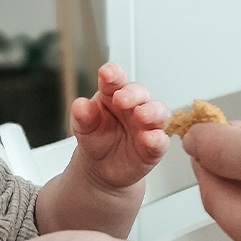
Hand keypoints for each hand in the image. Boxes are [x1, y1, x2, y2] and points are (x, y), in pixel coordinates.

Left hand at [70, 63, 169, 190]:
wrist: (101, 167)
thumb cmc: (96, 138)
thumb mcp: (84, 127)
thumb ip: (82, 115)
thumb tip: (79, 105)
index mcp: (114, 94)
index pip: (116, 78)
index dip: (113, 73)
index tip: (107, 73)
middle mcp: (134, 106)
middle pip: (139, 92)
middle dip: (132, 94)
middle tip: (121, 99)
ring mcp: (147, 125)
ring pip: (158, 112)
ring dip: (151, 111)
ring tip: (141, 114)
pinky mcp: (154, 146)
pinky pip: (161, 140)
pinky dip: (157, 139)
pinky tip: (150, 138)